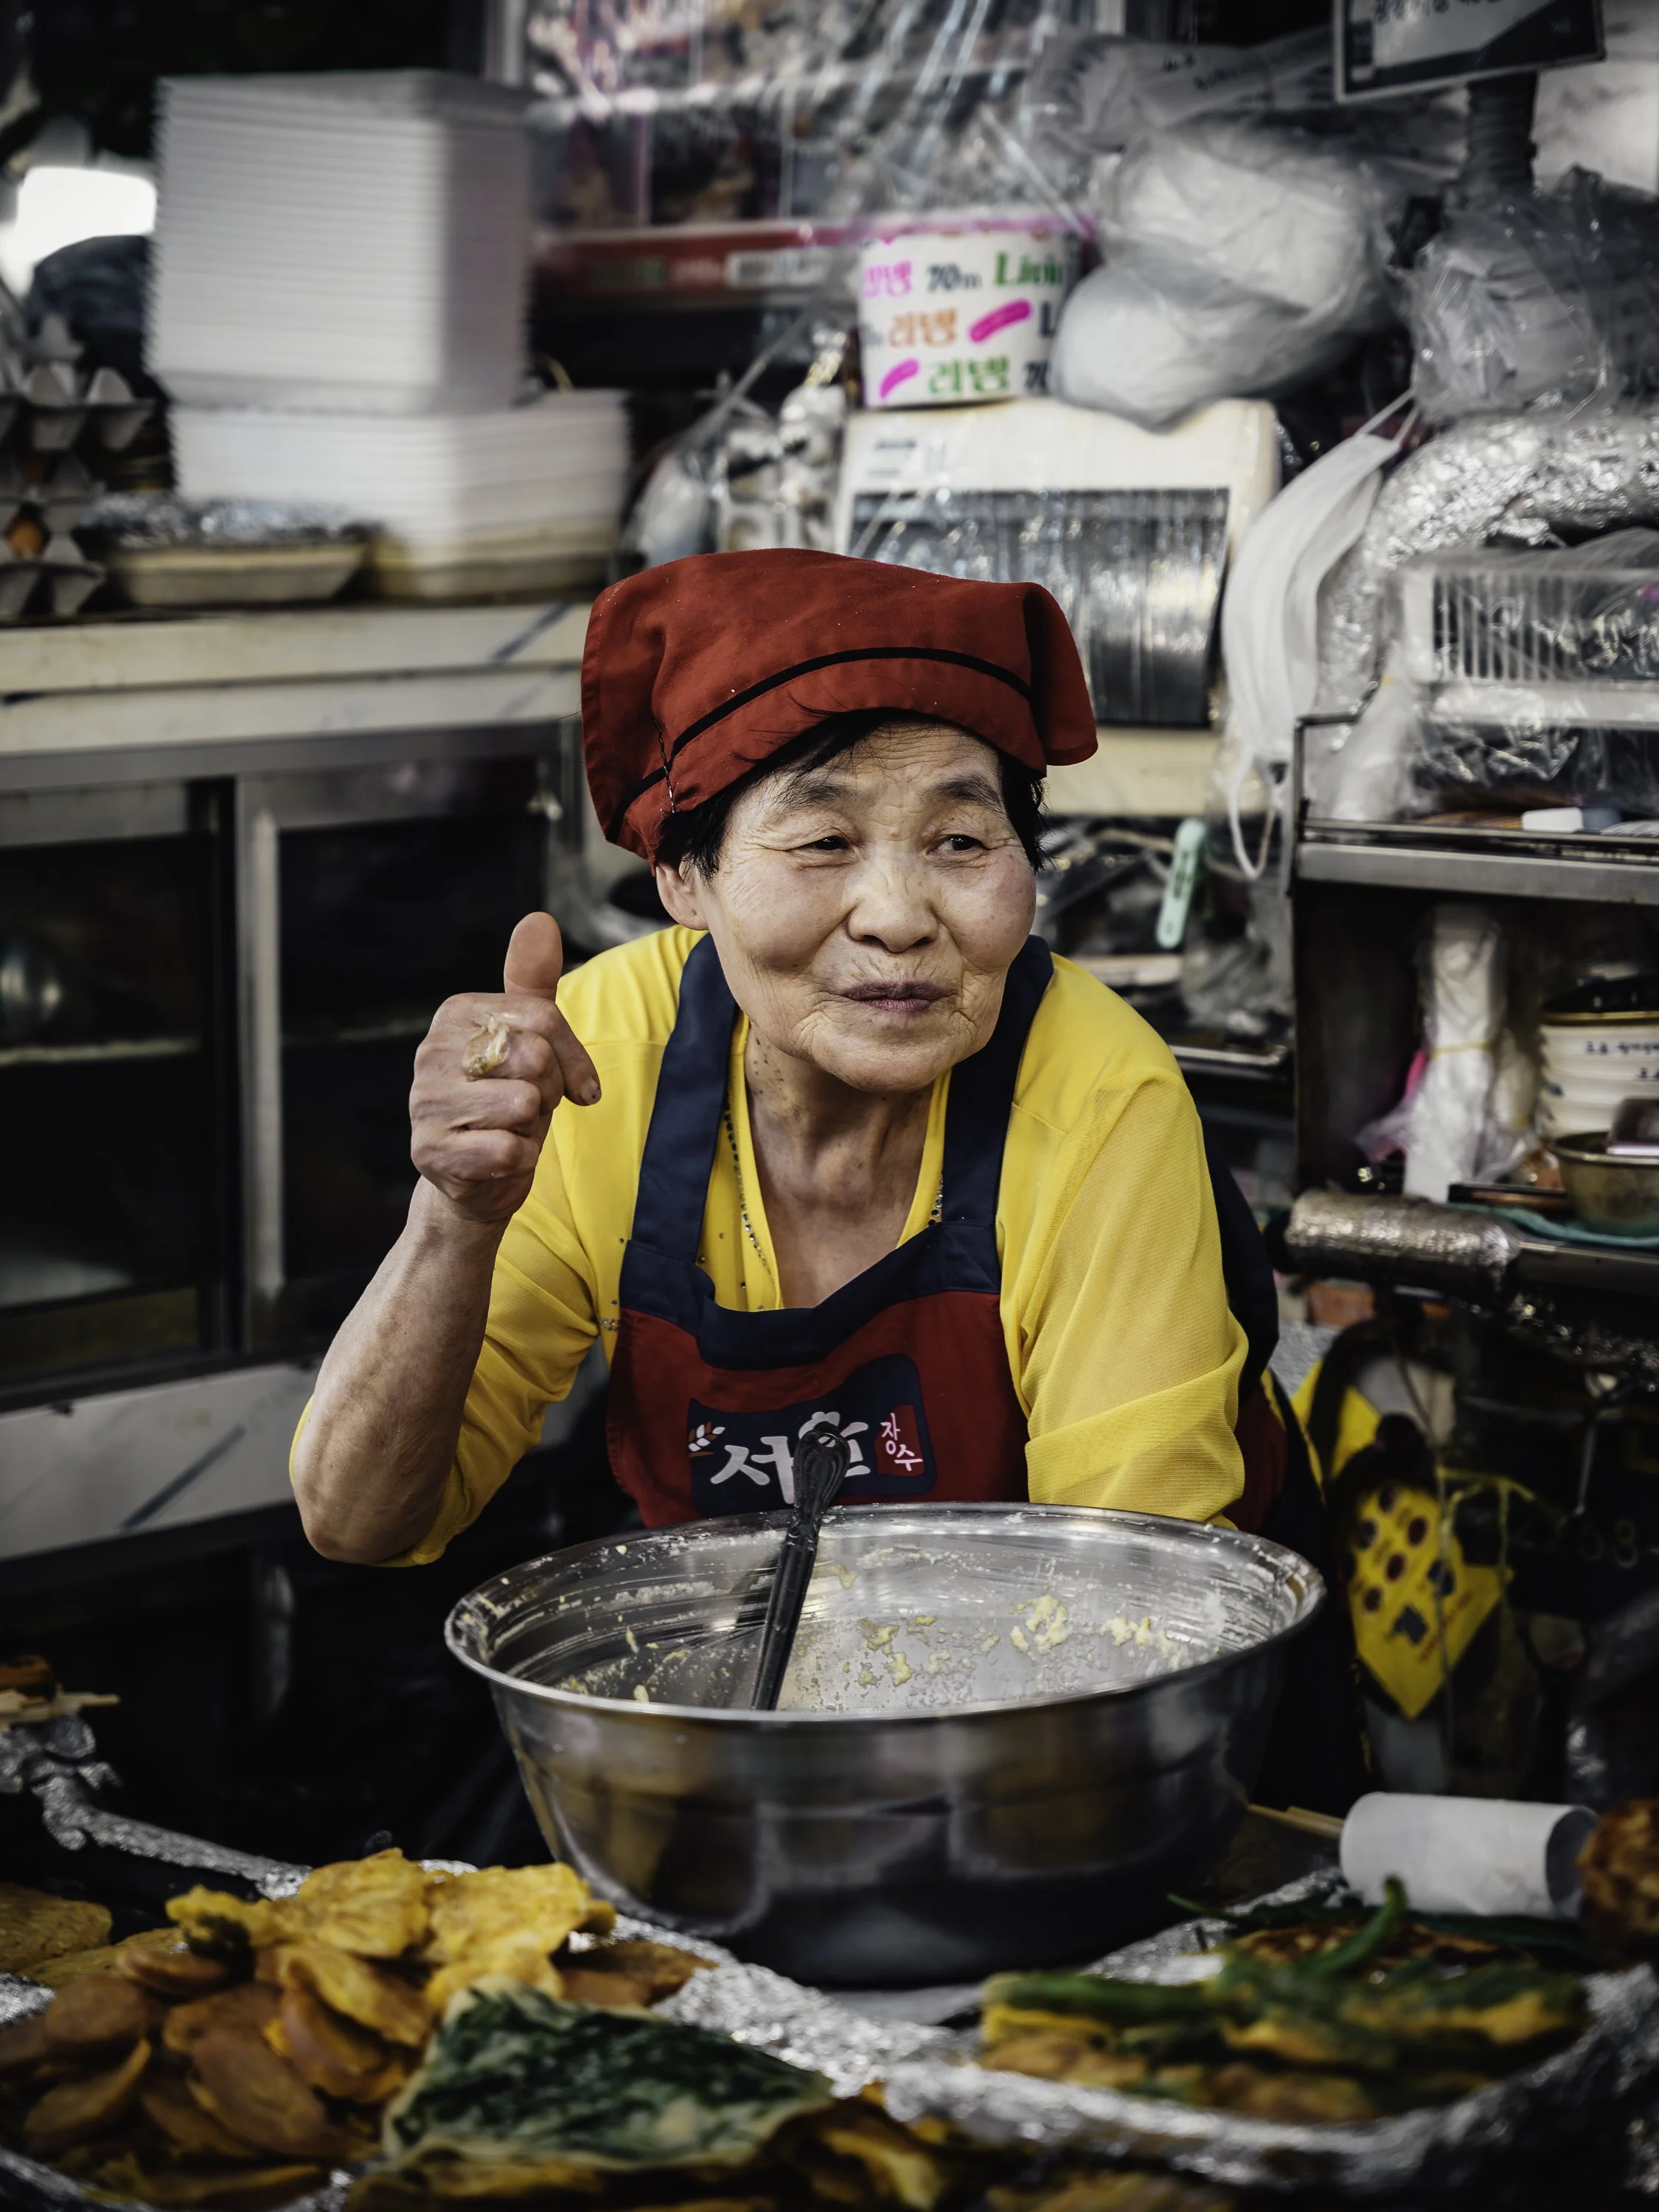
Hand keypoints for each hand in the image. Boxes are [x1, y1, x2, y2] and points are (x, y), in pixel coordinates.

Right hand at [410, 913, 600, 1226]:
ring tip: (510, 1128)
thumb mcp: (527, 1037)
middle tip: (529, 1106)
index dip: (573, 1058)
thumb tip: (539, 919)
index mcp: (456, 1014)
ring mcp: (425, 1102)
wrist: (478, 1173)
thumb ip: (533, 981)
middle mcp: (431, 1052)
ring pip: (523, 1105)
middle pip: (535, 1059)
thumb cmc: (508, 1096)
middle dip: (550, 1091)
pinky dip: (519, 1160)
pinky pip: (509, 1150)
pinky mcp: (430, 1151)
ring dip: (532, 1127)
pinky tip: (499, 1157)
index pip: (541, 1017)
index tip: (580, 1086)